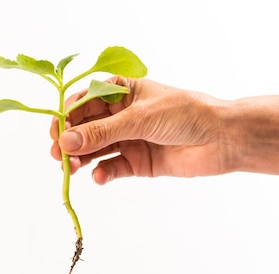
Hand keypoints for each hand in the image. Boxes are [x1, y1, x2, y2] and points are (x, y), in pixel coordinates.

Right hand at [50, 76, 230, 183]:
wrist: (222, 139)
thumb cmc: (184, 113)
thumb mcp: (140, 118)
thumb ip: (102, 132)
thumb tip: (66, 141)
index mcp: (120, 92)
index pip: (83, 102)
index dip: (66, 117)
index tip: (56, 134)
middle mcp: (120, 115)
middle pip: (85, 128)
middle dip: (70, 141)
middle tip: (59, 156)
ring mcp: (128, 139)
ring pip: (95, 149)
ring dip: (82, 158)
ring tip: (74, 168)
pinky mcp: (137, 162)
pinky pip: (111, 167)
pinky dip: (102, 173)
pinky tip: (99, 176)